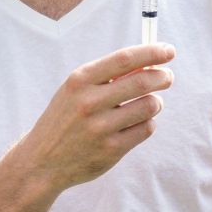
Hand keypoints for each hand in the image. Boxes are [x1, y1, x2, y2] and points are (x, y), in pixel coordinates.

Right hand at [17, 42, 174, 192]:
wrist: (42, 161)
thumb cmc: (66, 118)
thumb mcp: (75, 90)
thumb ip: (107, 76)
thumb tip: (150, 63)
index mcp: (79, 81)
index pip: (124, 59)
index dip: (151, 52)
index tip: (169, 51)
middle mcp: (89, 102)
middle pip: (142, 82)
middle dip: (162, 77)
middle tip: (167, 77)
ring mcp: (100, 128)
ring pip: (149, 106)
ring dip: (156, 102)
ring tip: (150, 103)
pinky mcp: (111, 150)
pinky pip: (145, 129)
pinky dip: (148, 123)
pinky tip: (137, 123)